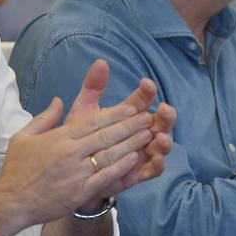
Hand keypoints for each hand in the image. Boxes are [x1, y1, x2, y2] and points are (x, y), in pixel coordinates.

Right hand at [0, 60, 158, 226]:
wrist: (11, 202)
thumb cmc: (17, 169)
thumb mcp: (24, 136)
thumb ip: (44, 117)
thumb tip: (59, 101)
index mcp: (59, 138)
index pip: (92, 122)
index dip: (114, 114)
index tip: (131, 108)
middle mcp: (70, 153)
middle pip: (106, 135)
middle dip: (129, 126)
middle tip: (148, 118)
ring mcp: (76, 173)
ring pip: (109, 154)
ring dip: (131, 144)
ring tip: (148, 135)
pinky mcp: (79, 192)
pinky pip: (105, 176)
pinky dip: (122, 167)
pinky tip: (136, 158)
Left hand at [61, 61, 174, 205]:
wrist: (70, 170)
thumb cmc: (80, 138)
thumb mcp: (84, 112)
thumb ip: (93, 88)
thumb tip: (100, 61)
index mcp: (128, 115)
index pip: (143, 100)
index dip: (147, 91)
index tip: (145, 83)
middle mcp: (139, 133)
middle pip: (159, 122)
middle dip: (165, 116)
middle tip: (164, 109)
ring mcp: (141, 153)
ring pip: (160, 146)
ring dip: (165, 141)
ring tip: (161, 137)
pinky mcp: (137, 173)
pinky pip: (153, 170)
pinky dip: (159, 165)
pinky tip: (158, 159)